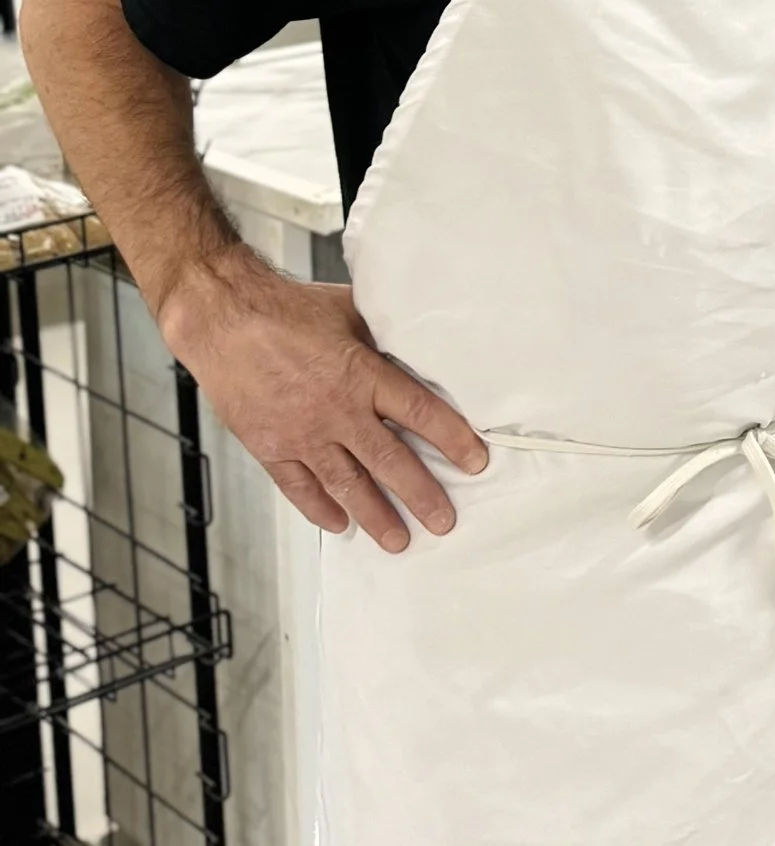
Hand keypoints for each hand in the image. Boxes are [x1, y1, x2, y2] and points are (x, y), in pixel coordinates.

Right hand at [158, 244, 486, 550]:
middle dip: (421, 494)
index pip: (420, 412)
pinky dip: (320, 509)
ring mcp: (302, 435)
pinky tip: (339, 524)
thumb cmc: (287, 309)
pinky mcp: (269, 448)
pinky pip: (299, 488)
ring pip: (347, 485)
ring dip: (376, 515)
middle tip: (445, 522)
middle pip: (389, 460)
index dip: (451, 439)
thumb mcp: (350, 312)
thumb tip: (417, 340)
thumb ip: (383, 337)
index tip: (475, 461)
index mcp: (363, 374)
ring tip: (399, 541)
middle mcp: (337, 411)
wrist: (224, 321)